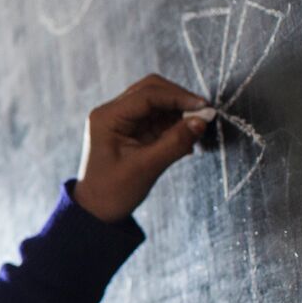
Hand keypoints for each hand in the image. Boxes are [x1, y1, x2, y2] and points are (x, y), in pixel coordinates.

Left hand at [73, 74, 206, 221]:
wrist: (96, 211)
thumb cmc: (112, 192)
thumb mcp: (145, 168)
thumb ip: (175, 143)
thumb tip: (201, 122)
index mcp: (108, 117)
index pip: (147, 94)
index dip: (178, 97)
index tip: (204, 107)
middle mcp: (112, 113)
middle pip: (152, 91)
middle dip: (180, 100)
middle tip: (205, 114)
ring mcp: (122, 120)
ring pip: (158, 102)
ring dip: (179, 112)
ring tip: (198, 129)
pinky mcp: (132, 130)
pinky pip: (158, 118)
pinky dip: (175, 124)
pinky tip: (188, 139)